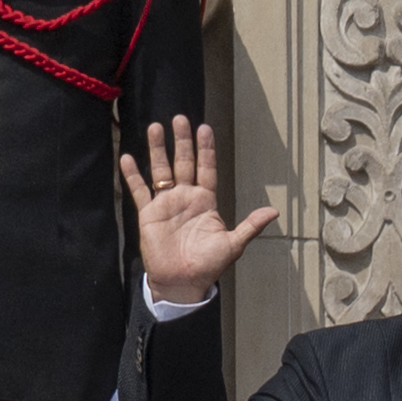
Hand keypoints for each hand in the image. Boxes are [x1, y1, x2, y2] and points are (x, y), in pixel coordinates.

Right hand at [119, 117, 278, 311]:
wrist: (184, 282)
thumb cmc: (209, 265)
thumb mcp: (233, 244)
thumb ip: (250, 225)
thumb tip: (274, 211)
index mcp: (206, 201)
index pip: (206, 168)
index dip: (206, 149)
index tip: (204, 128)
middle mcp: (186, 198)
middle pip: (183, 163)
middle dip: (182, 141)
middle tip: (180, 118)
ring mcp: (166, 204)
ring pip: (161, 170)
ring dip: (158, 150)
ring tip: (156, 127)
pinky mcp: (149, 214)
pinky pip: (139, 190)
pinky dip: (133, 176)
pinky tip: (127, 158)